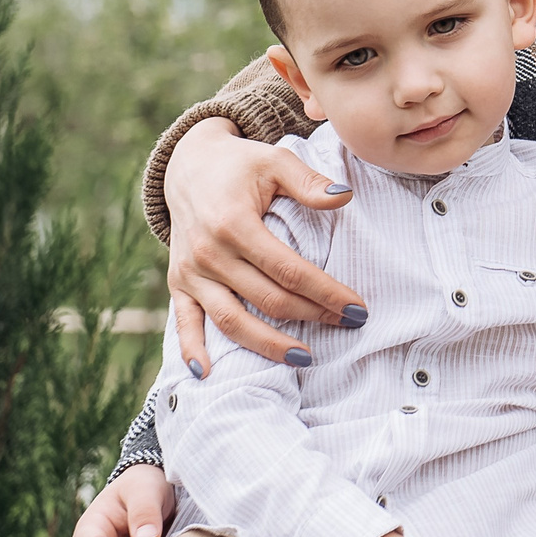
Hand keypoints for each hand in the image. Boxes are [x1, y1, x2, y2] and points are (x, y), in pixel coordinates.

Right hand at [166, 118, 364, 374]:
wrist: (188, 165)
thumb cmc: (241, 165)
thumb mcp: (276, 161)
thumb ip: (309, 182)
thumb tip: (345, 197)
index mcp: (235, 224)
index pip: (290, 270)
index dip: (327, 292)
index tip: (358, 307)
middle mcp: (209, 253)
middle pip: (267, 299)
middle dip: (311, 316)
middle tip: (349, 325)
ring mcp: (190, 272)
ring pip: (231, 321)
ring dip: (268, 345)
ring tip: (305, 359)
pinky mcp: (177, 283)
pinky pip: (184, 323)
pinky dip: (193, 351)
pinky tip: (210, 375)